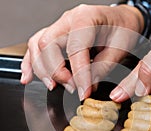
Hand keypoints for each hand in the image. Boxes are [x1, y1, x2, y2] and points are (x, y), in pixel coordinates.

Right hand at [20, 4, 143, 100]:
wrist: (121, 18)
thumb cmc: (123, 28)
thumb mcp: (120, 48)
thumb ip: (102, 67)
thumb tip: (87, 85)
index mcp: (87, 17)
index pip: (76, 48)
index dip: (78, 74)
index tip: (83, 91)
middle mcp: (69, 19)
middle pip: (48, 44)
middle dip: (56, 72)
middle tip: (72, 88)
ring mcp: (60, 26)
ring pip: (37, 45)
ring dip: (41, 69)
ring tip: (53, 86)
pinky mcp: (56, 34)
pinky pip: (35, 45)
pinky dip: (29, 62)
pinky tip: (28, 76)